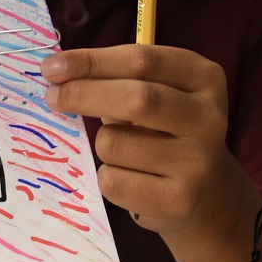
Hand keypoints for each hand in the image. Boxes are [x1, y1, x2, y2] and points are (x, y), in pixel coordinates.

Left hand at [41, 44, 261, 261]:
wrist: (209, 196)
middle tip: (52, 96)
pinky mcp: (178, 201)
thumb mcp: (161, 94)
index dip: (92, 61)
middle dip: (83, 94)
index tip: (52, 66)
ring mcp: (197, 163)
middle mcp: (209, 119)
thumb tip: (59, 75)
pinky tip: (131, 178)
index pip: (142, 60)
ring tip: (123, 150)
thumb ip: (120, 79)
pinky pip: (113, 181)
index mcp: (205, 79)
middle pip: (135, 98)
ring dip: (102, 143)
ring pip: (114, 143)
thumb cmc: (168, 132)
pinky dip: (108, 176)